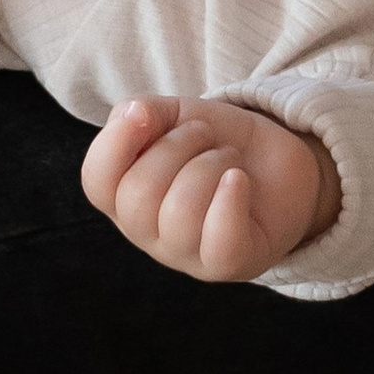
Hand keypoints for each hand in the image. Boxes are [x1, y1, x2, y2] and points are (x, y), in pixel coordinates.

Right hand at [80, 95, 340, 282]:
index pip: (96, 182)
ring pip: (179, 214)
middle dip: (178, 146)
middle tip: (204, 137)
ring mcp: (187, 254)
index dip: (114, 143)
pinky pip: (219, 241)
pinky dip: (230, 199)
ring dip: (211, 165)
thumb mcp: (176, 115)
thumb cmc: (215, 144)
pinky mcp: (229, 262)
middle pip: (138, 195)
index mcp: (125, 196)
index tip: (146, 114)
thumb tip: (131, 115)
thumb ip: (143, 110)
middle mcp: (148, 233)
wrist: (277, 162)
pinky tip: (238, 180)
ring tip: (227, 160)